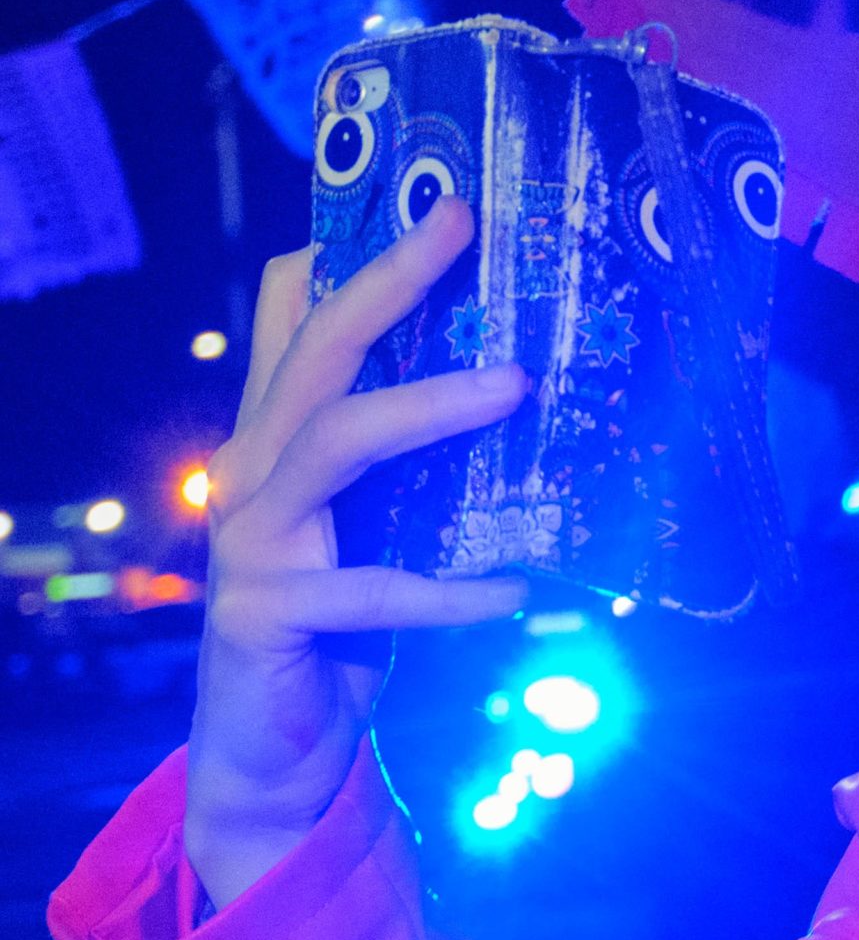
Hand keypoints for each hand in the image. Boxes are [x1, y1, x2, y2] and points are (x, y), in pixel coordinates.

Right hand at [183, 197, 529, 906]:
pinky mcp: (269, 613)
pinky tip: (515, 591)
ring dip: (428, 409)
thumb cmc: (345, 613)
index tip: (434, 193)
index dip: (349, 249)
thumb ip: (418, 450)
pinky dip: (448, 592)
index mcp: (281, 431)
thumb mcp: (381, 514)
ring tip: (517, 386)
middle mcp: (256, 466)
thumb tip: (525, 372)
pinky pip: (370, 590)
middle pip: (317, 349)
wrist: (277, 746)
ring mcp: (254, 538)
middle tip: (462, 223)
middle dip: (387, 280)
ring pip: (337, 444)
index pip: (292, 314)